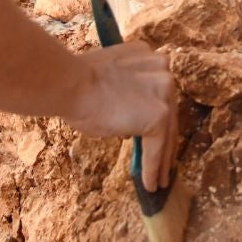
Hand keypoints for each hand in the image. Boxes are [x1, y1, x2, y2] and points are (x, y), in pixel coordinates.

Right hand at [62, 41, 178, 188]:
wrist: (72, 85)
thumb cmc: (78, 88)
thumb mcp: (109, 84)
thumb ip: (128, 95)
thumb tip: (131, 126)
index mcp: (149, 56)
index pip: (159, 93)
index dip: (161, 118)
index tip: (160, 135)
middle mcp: (163, 69)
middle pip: (169, 113)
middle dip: (167, 141)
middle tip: (167, 164)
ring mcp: (165, 91)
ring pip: (167, 133)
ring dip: (163, 160)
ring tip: (161, 181)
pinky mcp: (160, 115)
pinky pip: (157, 148)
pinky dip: (153, 168)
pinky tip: (150, 184)